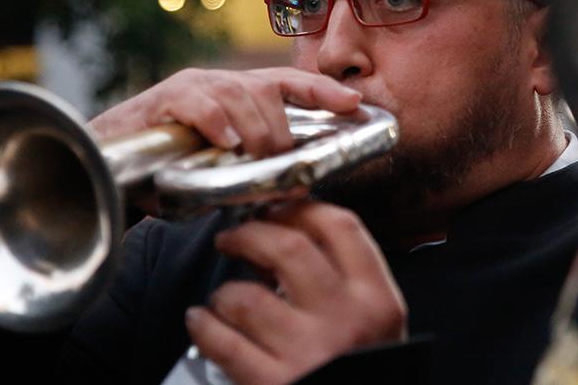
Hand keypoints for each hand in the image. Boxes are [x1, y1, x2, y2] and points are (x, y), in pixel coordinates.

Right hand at [88, 67, 360, 157]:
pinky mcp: (159, 101)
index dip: (324, 91)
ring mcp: (190, 88)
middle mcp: (219, 84)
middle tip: (278, 163)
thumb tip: (295, 188)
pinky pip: (197, 102)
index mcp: (240, 97)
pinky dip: (216, 121)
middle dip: (280, 129)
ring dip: (254, 129)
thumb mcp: (223, 172)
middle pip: (269, 91)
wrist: (107, 174)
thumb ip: (256, 172)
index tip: (355, 104)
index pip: (291, 84)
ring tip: (253, 157)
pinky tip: (225, 142)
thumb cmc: (170, 174)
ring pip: (239, 93)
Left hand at [186, 202, 407, 384]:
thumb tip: (285, 239)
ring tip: (221, 298)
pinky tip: (201, 322)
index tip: (276, 208)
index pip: (340, 227)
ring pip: (247, 296)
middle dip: (250, 234)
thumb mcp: (376, 326)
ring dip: (224, 291)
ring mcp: (307, 353)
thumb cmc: (361, 372)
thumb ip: (347, 284)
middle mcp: (344, 320)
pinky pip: (224, 343)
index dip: (299, 208)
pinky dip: (204, 327)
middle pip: (288, 247)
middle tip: (232, 238)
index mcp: (377, 300)